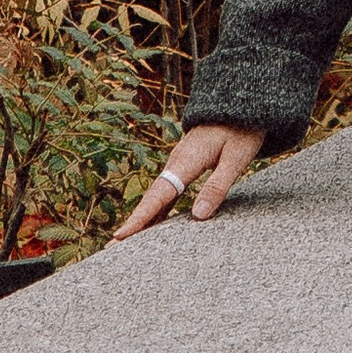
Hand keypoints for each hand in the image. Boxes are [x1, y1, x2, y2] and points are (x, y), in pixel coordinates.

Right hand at [113, 123, 265, 237]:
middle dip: (132, 223)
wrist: (239, 104)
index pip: (158, 196)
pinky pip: (166, 192)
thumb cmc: (241, 130)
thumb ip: (217, 186)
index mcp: (186, 162)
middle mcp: (176, 163)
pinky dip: (155, 209)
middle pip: (150, 199)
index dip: (140, 218)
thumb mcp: (236, 158)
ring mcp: (178, 164)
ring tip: (124, 242)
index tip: (121, 235)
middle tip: (110, 247)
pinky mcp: (184, 166)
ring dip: (141, 218)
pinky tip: (152, 224)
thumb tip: (198, 216)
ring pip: (156, 196)